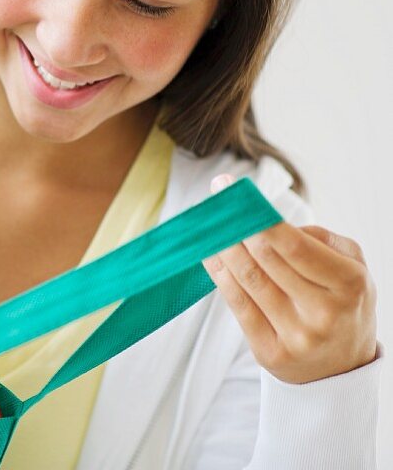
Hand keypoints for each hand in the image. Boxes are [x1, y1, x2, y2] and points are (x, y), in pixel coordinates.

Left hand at [201, 174, 378, 383]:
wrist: (343, 367)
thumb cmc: (342, 303)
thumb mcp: (351, 266)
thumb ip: (319, 238)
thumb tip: (271, 221)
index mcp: (349, 284)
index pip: (294, 245)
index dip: (258, 216)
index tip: (232, 191)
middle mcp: (324, 313)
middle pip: (264, 259)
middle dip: (235, 226)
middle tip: (215, 202)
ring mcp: (296, 337)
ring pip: (246, 280)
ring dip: (222, 246)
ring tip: (208, 224)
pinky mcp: (270, 354)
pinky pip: (236, 305)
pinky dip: (218, 274)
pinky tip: (208, 253)